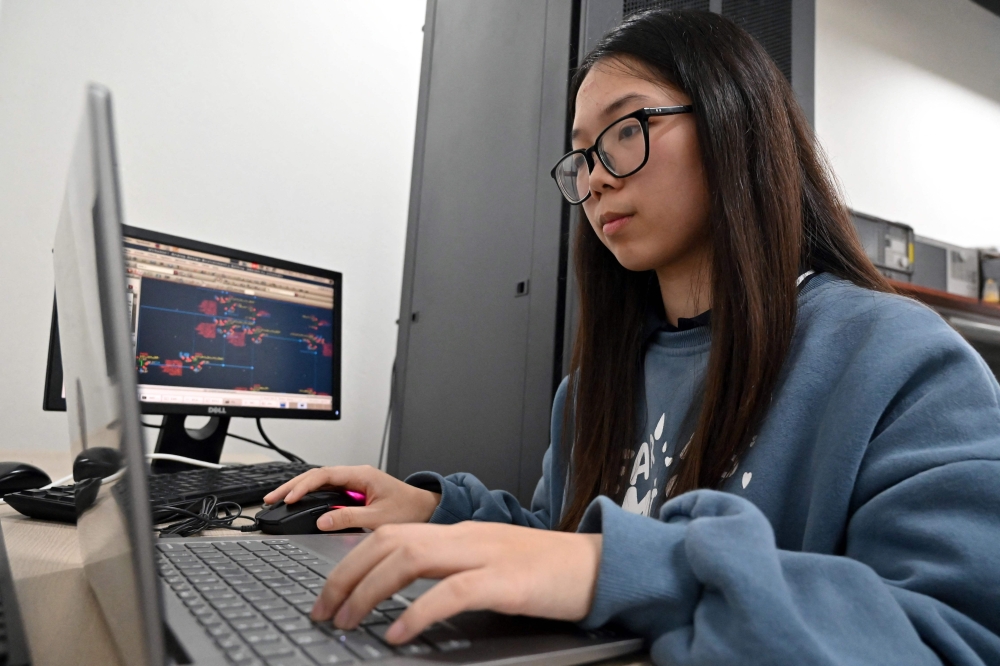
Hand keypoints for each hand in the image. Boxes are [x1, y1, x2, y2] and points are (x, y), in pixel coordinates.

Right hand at [262, 465, 440, 530]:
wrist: (428, 511)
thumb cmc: (410, 511)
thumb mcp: (379, 518)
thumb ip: (349, 518)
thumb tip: (321, 520)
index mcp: (362, 475)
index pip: (324, 475)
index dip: (303, 486)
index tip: (289, 498)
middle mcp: (356, 475)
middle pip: (316, 476)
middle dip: (292, 486)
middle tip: (270, 499)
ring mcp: (354, 483)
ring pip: (319, 483)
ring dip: (298, 491)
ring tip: (277, 501)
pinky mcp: (354, 493)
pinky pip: (327, 491)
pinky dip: (309, 497)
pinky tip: (297, 504)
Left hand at [311, 522, 602, 643]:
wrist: (598, 566)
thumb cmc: (545, 571)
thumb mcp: (488, 563)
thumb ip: (448, 573)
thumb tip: (399, 600)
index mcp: (458, 533)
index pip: (389, 535)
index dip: (350, 562)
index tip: (328, 595)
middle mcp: (465, 537)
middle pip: (388, 542)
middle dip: (347, 575)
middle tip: (324, 611)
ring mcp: (486, 555)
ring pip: (410, 558)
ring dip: (370, 591)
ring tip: (348, 621)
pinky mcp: (507, 581)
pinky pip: (452, 592)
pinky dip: (418, 612)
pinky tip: (397, 633)